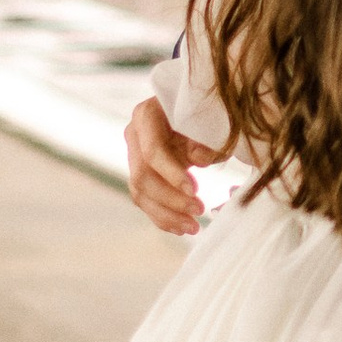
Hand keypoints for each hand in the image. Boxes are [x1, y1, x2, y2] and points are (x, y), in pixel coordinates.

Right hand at [125, 93, 202, 236]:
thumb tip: (200, 159)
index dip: (172, 174)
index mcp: (146, 116)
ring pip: (140, 193)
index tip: (196, 191)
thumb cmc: (204, 113)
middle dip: (171, 200)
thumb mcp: (208, 120)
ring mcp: (134, 156)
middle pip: (142, 176)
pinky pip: (145, 201)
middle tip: (199, 211)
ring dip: (166, 215)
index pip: (153, 151)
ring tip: (193, 227)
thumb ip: (204, 138)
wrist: (194, 112)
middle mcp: (134, 136)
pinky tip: (180, 228)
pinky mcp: (141, 175)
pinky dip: (162, 217)